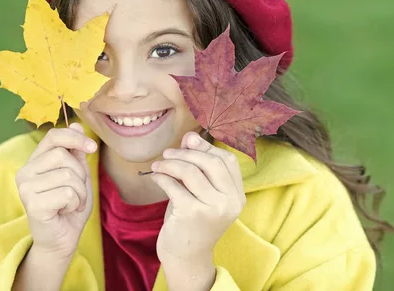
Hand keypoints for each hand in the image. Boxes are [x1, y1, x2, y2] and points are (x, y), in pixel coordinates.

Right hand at [15, 123, 96, 258]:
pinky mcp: (32, 204)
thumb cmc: (70, 204)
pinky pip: (67, 193)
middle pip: (63, 156)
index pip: (54, 136)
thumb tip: (75, 123)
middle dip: (80, 174)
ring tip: (72, 202)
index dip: (75, 138)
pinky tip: (65, 210)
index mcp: (35, 161)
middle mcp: (25, 172)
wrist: (63, 237)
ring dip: (80, 191)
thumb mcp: (78, 174)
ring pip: (68, 175)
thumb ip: (75, 151)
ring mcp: (25, 188)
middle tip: (77, 191)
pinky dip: (75, 203)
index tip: (92, 148)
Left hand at [151, 131, 245, 264]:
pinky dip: (162, 177)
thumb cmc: (193, 220)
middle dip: (186, 153)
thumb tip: (190, 136)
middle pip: (210, 162)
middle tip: (167, 153)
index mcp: (237, 195)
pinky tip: (156, 177)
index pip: (227, 160)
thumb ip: (199, 166)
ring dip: (170, 164)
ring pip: (191, 171)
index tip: (188, 142)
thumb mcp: (200, 192)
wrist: (186, 257)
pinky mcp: (193, 214)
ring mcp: (214, 208)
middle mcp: (230, 201)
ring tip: (158, 165)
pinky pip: (174, 185)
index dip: (207, 148)